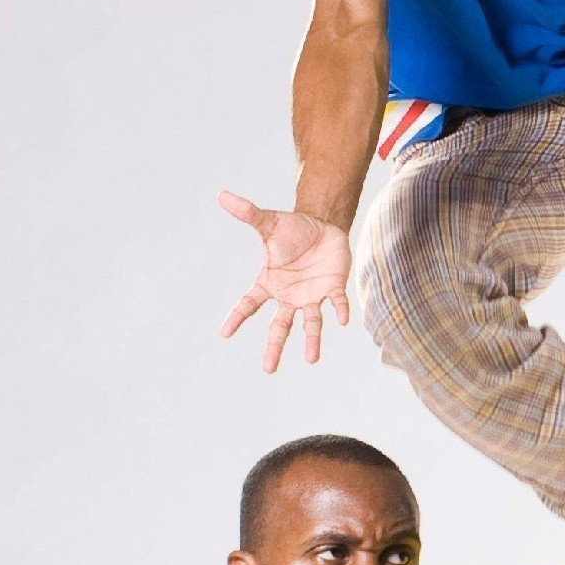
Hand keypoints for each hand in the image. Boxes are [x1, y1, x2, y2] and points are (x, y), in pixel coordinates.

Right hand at [216, 192, 350, 372]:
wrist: (322, 226)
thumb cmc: (292, 229)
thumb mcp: (269, 222)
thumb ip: (248, 213)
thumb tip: (222, 194)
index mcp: (270, 283)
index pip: (249, 303)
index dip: (238, 316)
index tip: (225, 332)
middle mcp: (289, 295)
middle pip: (280, 326)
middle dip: (275, 347)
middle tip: (268, 369)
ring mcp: (312, 295)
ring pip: (310, 323)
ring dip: (311, 340)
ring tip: (311, 359)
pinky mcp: (333, 287)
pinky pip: (336, 302)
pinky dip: (339, 311)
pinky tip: (342, 321)